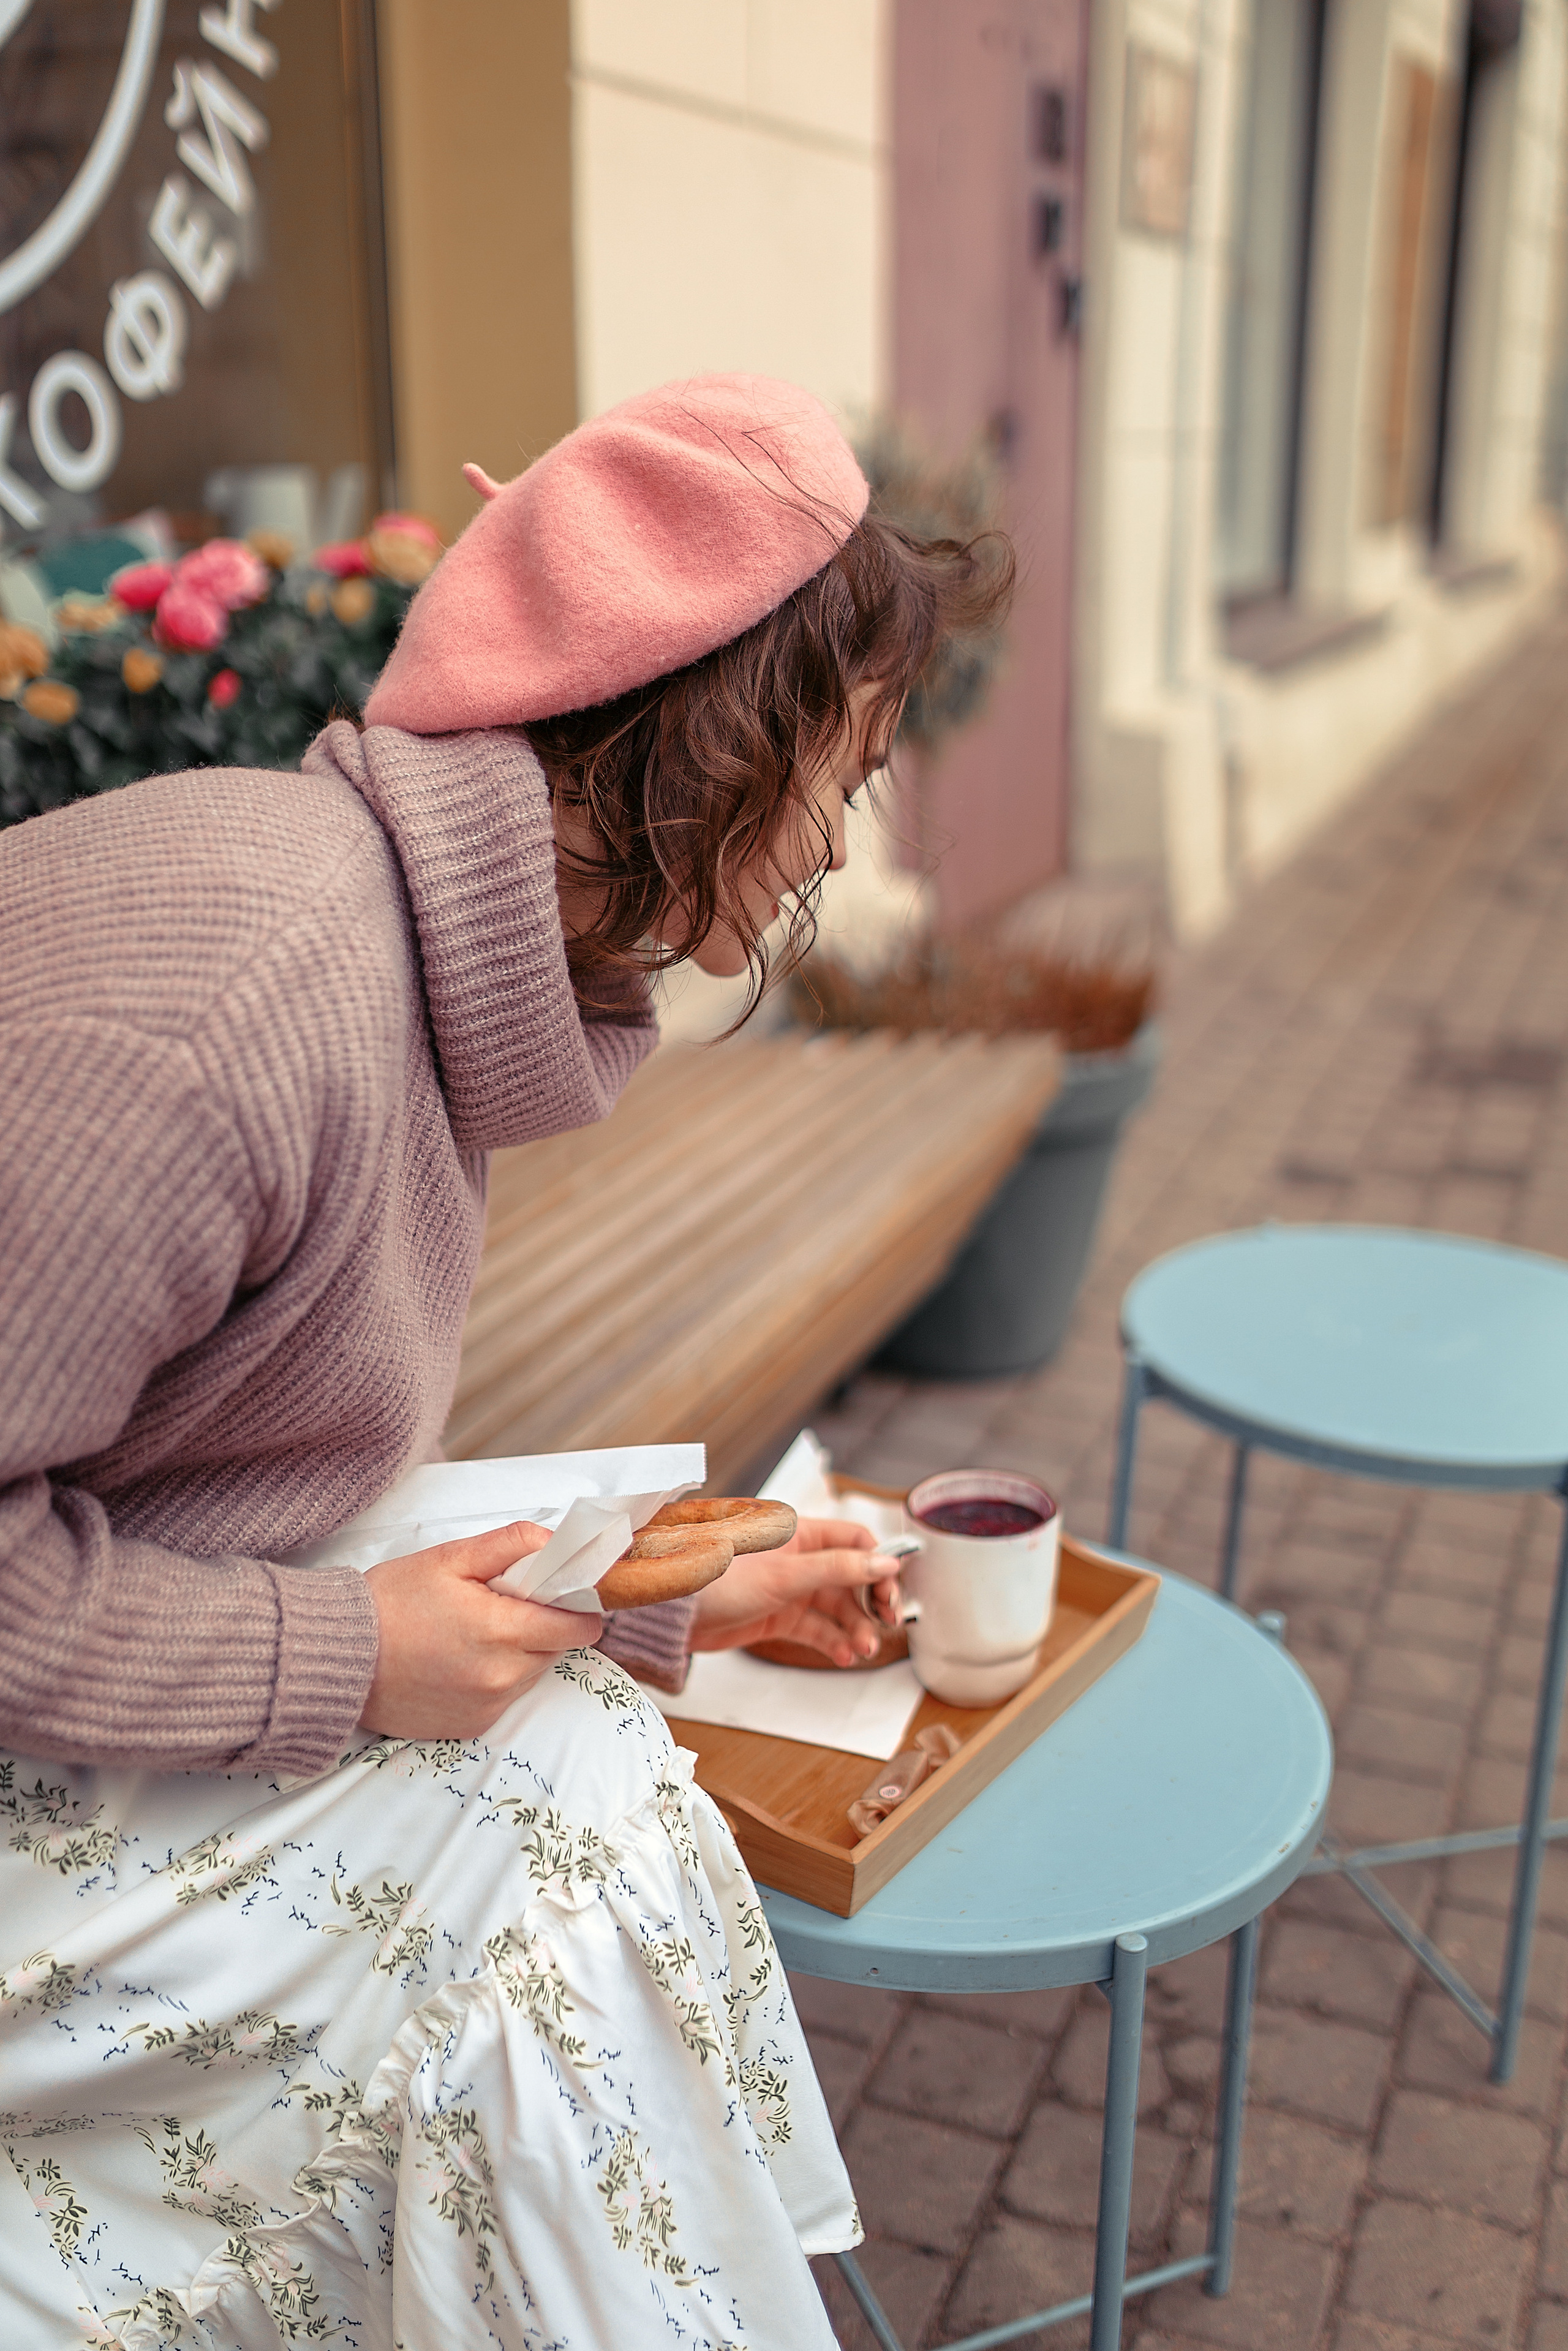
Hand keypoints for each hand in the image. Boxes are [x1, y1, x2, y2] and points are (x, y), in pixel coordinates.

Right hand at [359, 1521, 589, 1737]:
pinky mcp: (473, 1725)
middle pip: (558, 1648)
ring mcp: (489, 1705)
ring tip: (475, 1631)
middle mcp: (502, 1676)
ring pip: (533, 1672)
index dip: (579, 1605)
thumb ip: (509, 1544)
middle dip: (543, 1624)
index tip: (562, 1591)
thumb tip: (554, 1541)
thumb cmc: (390, 1602)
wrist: (340, 1659)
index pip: (579, 1627)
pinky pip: (506, 1696)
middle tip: (504, 1604)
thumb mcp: (449, 1558)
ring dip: (520, 1651)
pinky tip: (461, 1659)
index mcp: (502, 1631)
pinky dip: (496, 1676)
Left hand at [690, 1516, 903, 1666]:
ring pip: (837, 1609)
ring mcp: (790, 1590)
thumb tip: (886, 1563)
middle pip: (852, 1578)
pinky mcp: (778, 1617)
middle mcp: (800, 1560)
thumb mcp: (786, 1574)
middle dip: (872, 1602)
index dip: (878, 1564)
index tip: (890, 1591)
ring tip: (863, 1648)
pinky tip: (843, 1655)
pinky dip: (833, 1642)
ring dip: (855, 1628)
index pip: (855, 1542)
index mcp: (802, 1534)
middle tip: (888, 1623)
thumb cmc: (719, 1579)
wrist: (677, 1614)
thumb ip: (838, 1569)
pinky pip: (817, 1629)